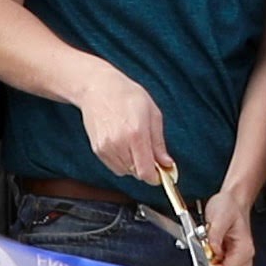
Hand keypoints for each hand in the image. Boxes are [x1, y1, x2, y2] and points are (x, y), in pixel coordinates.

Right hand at [70, 70, 175, 186]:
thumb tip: (167, 164)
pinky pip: (114, 166)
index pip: (146, 172)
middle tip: (149, 152)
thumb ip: (159, 143)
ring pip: (125, 171)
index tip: (162, 174)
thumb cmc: (126, 96)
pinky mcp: (98, 150)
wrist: (98, 88)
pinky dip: (122, 161)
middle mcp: (119, 144)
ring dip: (134, 164)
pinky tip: (123, 144)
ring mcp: (106, 148)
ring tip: (134, 144)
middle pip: (137, 173)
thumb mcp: (152, 114)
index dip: (156, 177)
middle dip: (146, 167)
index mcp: (136, 134)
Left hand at [200, 177, 260, 265]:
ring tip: (207, 244)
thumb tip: (210, 251)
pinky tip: (208, 248)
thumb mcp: (220, 216)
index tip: (200, 256)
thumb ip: (215, 235)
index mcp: (244, 250)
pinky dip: (207, 261)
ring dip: (207, 263)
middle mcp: (243, 259)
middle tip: (203, 247)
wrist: (232, 201)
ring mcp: (237, 262)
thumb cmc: (230, 206)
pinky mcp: (229, 261)